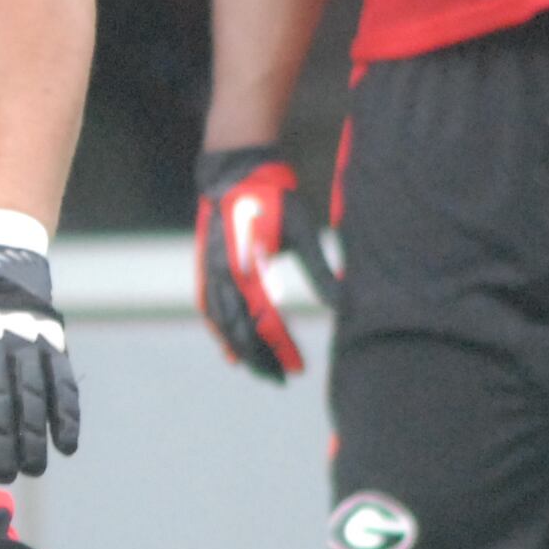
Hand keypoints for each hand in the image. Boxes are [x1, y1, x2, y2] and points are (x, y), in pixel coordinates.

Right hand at [193, 144, 341, 381]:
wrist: (235, 170)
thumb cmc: (275, 197)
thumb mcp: (304, 230)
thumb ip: (320, 270)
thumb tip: (343, 305)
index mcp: (248, 268)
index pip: (266, 322)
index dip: (282, 349)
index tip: (299, 370)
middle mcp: (224, 275)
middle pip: (239, 330)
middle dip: (260, 358)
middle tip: (282, 379)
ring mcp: (210, 272)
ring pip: (220, 323)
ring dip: (237, 348)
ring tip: (253, 368)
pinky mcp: (206, 266)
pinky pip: (208, 307)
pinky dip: (217, 330)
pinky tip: (227, 344)